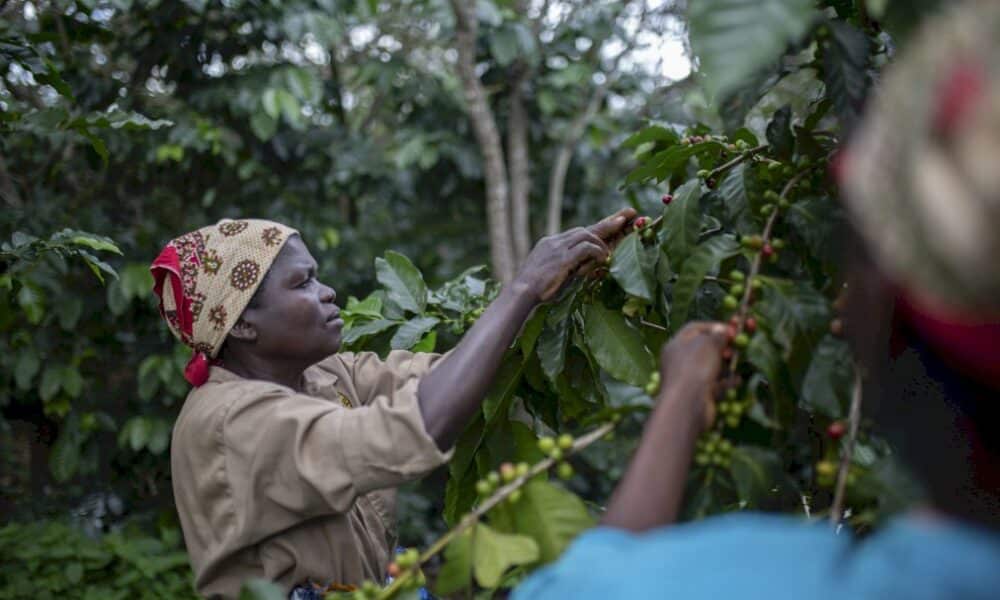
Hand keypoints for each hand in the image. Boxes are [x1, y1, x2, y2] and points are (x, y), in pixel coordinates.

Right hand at [514, 208, 636, 301]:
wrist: (521, 293)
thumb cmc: (537, 290)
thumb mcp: (554, 275)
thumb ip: (569, 268)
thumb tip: (587, 268)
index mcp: (551, 244)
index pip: (579, 233)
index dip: (597, 228)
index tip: (615, 220)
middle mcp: (555, 242)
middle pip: (585, 228)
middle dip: (608, 224)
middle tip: (627, 215)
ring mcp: (558, 248)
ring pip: (586, 234)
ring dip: (602, 242)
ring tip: (614, 248)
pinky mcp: (562, 258)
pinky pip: (586, 247)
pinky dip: (597, 251)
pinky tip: (604, 259)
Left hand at [657, 322, 728, 431]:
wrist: (688, 404)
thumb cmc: (695, 367)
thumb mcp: (708, 343)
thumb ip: (718, 335)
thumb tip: (723, 330)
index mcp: (676, 344)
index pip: (695, 328)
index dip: (714, 326)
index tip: (732, 329)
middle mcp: (680, 360)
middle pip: (704, 348)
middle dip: (722, 346)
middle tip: (737, 346)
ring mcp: (689, 378)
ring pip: (710, 367)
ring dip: (726, 363)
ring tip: (739, 360)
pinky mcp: (698, 394)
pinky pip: (714, 384)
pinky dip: (726, 381)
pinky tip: (738, 379)